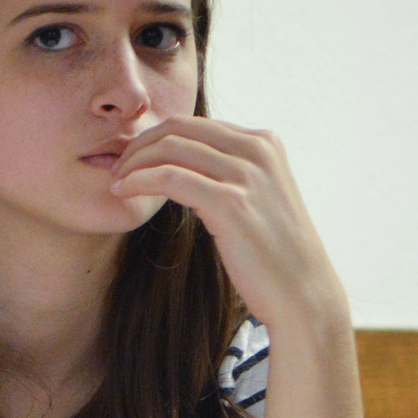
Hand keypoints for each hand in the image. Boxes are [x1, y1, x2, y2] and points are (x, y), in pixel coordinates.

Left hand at [108, 115, 372, 417]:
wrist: (301, 293)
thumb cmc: (273, 253)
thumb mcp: (257, 197)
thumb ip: (230, 173)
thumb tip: (187, 164)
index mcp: (264, 142)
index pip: (195, 123)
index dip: (155, 137)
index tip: (131, 159)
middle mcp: (258, 149)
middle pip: (179, 128)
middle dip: (139, 145)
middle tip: (116, 168)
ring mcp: (247, 174)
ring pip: (171, 148)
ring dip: (134, 163)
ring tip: (116, 182)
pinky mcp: (231, 203)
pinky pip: (171, 177)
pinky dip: (140, 180)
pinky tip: (122, 192)